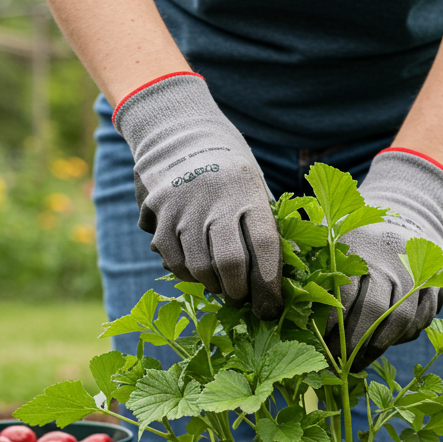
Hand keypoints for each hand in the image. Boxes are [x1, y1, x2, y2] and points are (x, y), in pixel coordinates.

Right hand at [113, 72, 282, 319]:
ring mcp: (185, 208)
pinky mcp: (159, 215)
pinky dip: (188, 275)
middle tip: (244, 300)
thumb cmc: (230, 172)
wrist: (181, 133)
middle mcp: (217, 200)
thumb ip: (266, 227)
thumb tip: (283, 281)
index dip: (269, 286)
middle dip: (240, 293)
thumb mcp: (255, 188)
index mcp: (249, 193)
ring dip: (214, 286)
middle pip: (231, 264)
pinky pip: (175, 262)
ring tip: (223, 285)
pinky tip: (198, 269)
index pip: (265, 248)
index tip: (272, 308)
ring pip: (200, 268)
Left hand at [331, 148, 442, 368]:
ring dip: (378, 348)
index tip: (318, 346)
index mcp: (361, 246)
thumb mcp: (333, 232)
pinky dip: (402, 338)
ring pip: (402, 321)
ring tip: (357, 364)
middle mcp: (393, 261)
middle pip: (375, 313)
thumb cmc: (358, 228)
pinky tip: (381, 346)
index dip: (331, 327)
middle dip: (353, 344)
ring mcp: (419, 274)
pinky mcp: (438, 285)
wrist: (409, 206)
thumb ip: (311, 259)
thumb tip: (284, 293)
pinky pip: (421, 320)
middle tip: (336, 364)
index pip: (344, 295)